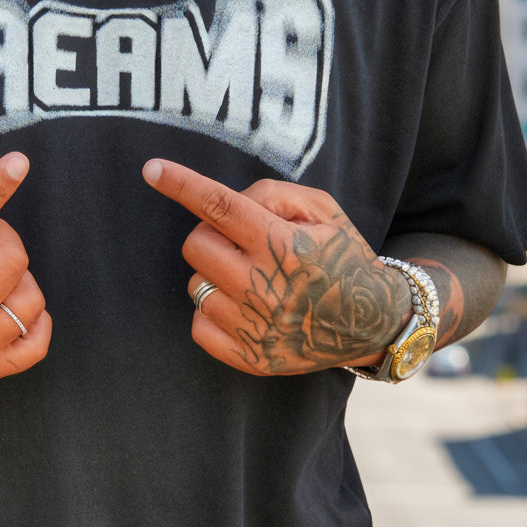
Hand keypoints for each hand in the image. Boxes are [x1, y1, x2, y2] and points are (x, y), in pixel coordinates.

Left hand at [142, 159, 410, 375]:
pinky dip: (213, 313)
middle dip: (211, 236)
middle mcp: (267, 287)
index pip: (222, 207)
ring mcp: (256, 327)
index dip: (182, 184)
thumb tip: (221, 203)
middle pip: (197, 245)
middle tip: (241, 244)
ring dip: (214, 277)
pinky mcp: (249, 358)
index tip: (152, 169)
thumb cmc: (342, 257)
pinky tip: (245, 310)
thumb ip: (271, 195)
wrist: (373, 323)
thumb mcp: (323, 211)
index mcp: (286, 245)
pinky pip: (198, 325)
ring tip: (252, 281)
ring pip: (195, 286)